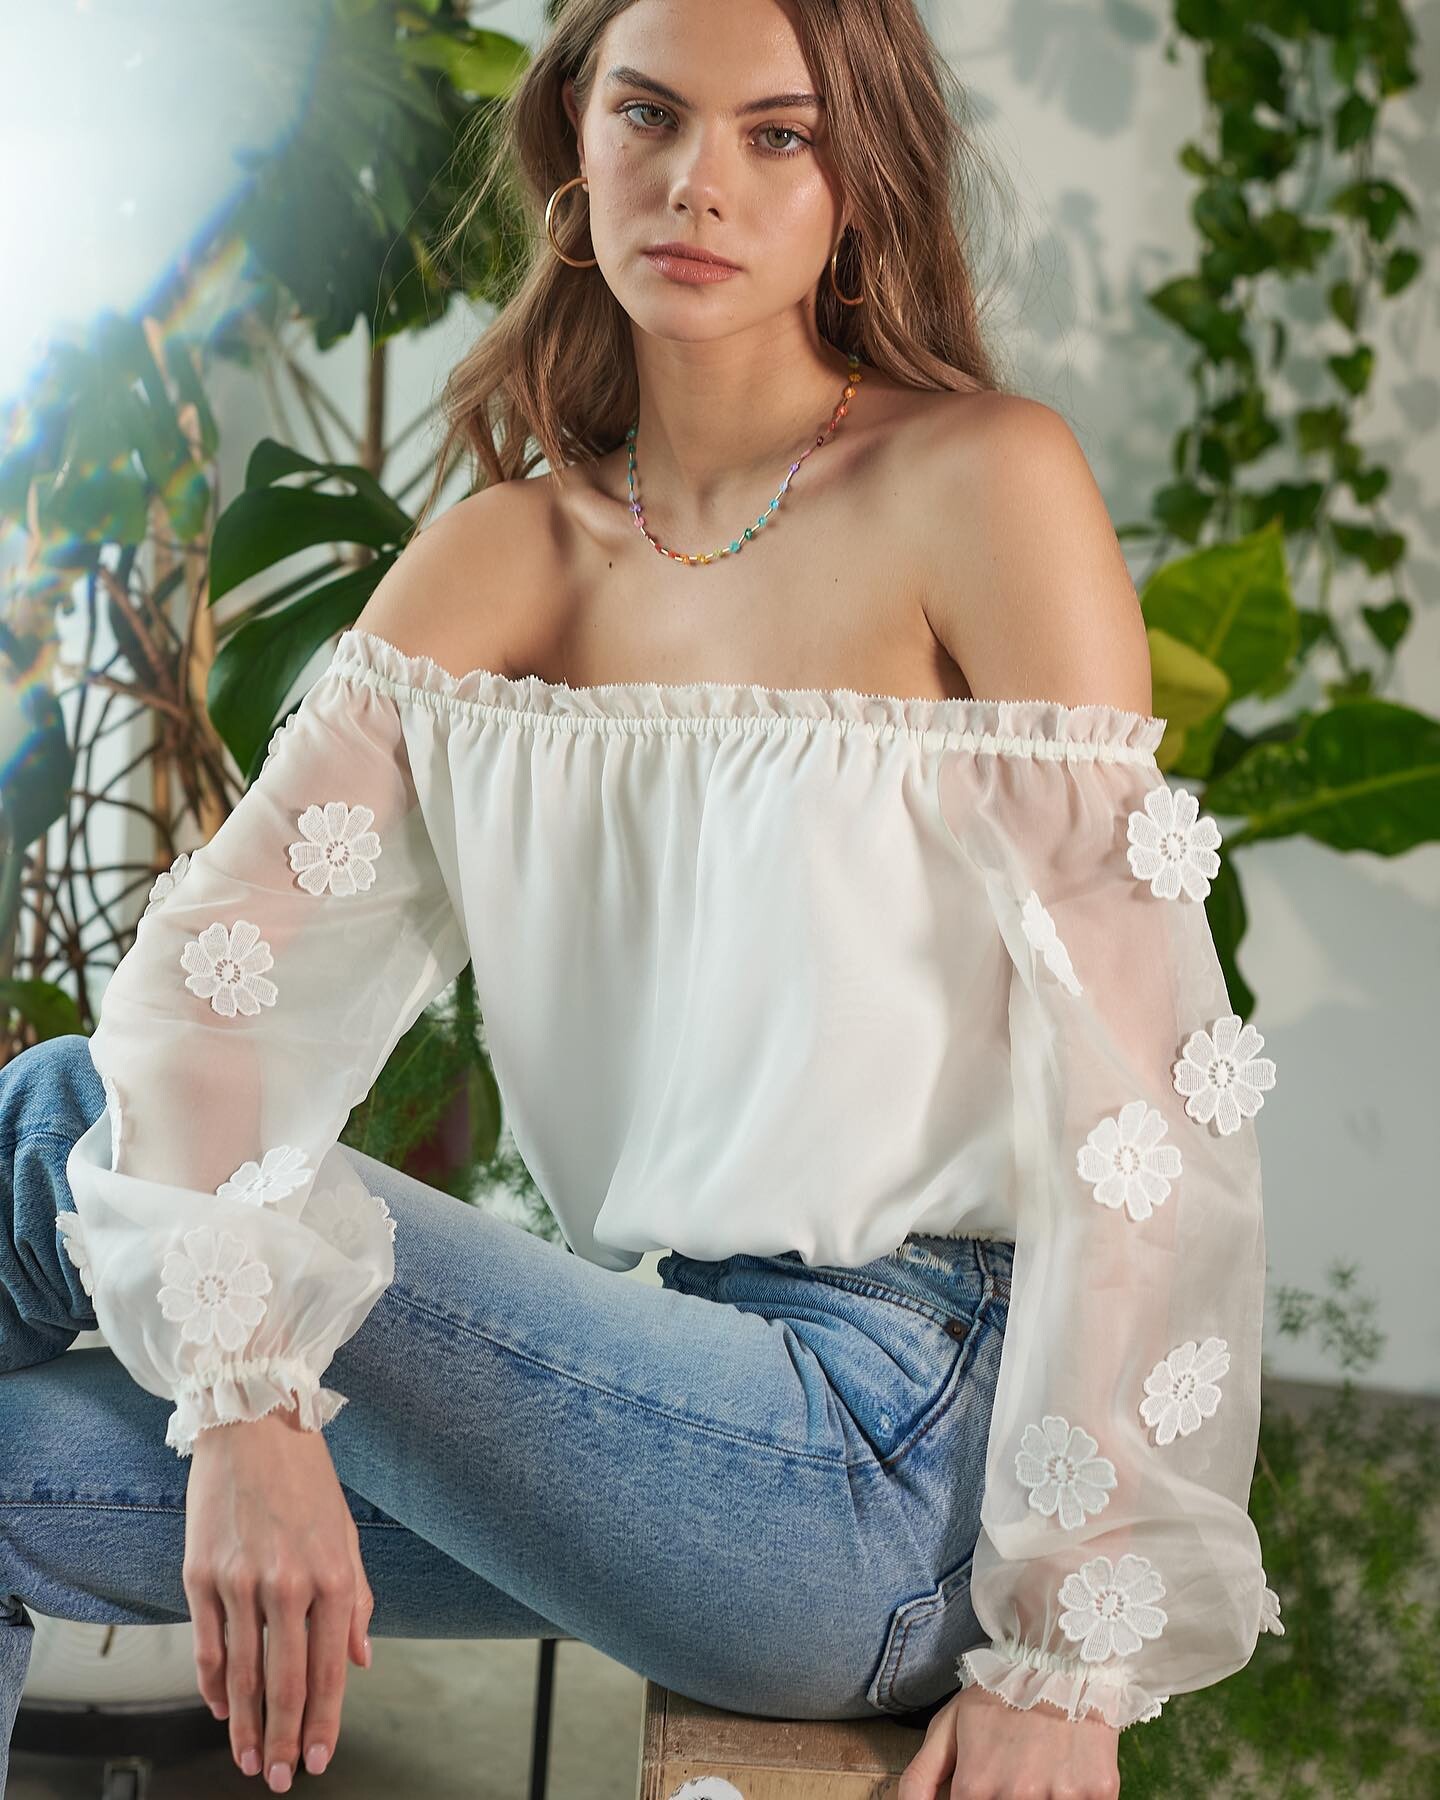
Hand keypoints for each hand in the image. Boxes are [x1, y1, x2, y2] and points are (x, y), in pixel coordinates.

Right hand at [182, 1403, 373, 1790]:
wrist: (253, 1424)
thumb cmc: (305, 1478)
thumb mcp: (347, 1534)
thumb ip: (356, 1601)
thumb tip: (360, 1659)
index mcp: (332, 1574)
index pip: (330, 1669)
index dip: (326, 1722)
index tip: (321, 1759)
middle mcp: (288, 1582)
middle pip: (285, 1682)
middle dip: (286, 1739)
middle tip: (283, 1778)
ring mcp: (240, 1581)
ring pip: (242, 1675)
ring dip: (246, 1727)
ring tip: (251, 1760)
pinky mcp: (201, 1575)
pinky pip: (207, 1646)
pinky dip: (212, 1687)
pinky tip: (221, 1710)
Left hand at [897, 1682, 1120, 1798]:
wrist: (1060, 1658)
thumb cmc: (999, 1694)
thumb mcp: (949, 1726)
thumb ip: (920, 1778)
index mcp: (975, 1787)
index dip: (978, 1798)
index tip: (987, 1787)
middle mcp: (1017, 1797)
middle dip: (1010, 1797)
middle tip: (1016, 1769)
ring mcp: (1061, 1797)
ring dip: (1043, 1796)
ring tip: (1040, 1766)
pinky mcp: (1099, 1792)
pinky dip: (1075, 1794)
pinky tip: (1067, 1769)